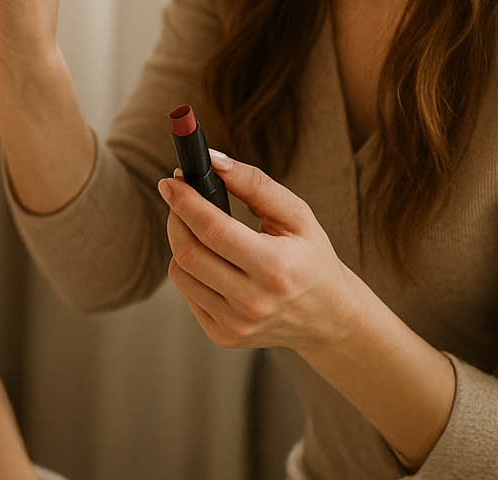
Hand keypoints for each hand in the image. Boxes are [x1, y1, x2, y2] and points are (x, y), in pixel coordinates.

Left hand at [157, 150, 366, 352]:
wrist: (328, 317)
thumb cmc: (311, 258)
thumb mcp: (296, 215)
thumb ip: (254, 183)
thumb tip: (213, 160)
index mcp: (276, 268)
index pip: (213, 230)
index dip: (185, 201)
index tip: (169, 181)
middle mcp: (254, 302)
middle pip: (189, 252)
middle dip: (176, 217)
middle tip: (179, 198)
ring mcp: (236, 324)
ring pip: (181, 272)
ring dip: (180, 242)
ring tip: (200, 230)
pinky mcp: (223, 336)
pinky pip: (187, 292)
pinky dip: (189, 269)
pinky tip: (210, 260)